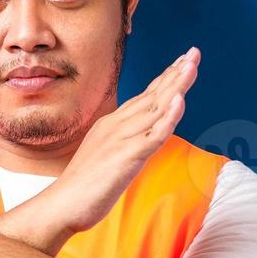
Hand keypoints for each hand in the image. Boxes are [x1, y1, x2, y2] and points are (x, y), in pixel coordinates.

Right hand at [42, 46, 199, 234]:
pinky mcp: (126, 157)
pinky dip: (168, 117)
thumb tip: (139, 139)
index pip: (144, 97)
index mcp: (112, 124)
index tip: (182, 62)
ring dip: (176, 86)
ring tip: (192, 66)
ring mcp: (121, 139)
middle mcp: (117, 126)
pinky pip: (152, 135)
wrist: (62, 203)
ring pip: (155, 109)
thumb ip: (122, 142)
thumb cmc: (83, 185)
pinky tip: (180, 101)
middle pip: (153, 95)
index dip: (165, 79)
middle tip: (194, 53)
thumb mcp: (105, 155)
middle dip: (175, 73)